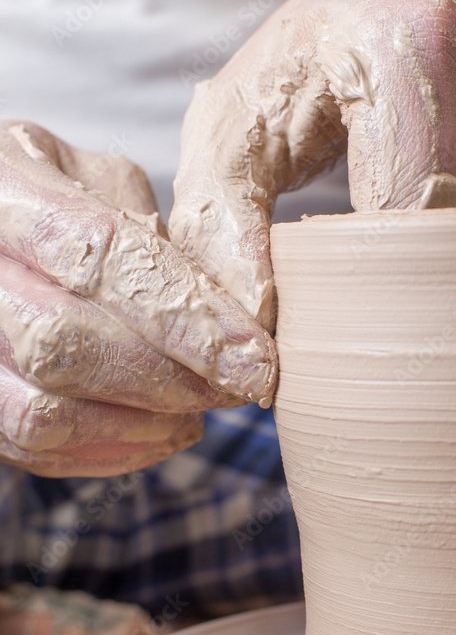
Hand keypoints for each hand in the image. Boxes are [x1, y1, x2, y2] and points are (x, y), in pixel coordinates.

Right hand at [0, 122, 275, 476]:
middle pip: (60, 342)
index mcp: (5, 182)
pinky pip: (29, 447)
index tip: (253, 359)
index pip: (97, 255)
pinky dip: (108, 452)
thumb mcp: (111, 182)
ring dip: (139, 424)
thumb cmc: (62, 198)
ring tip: (197, 412)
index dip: (185, 316)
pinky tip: (159, 431)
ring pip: (42, 410)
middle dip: (165, 378)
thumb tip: (236, 314)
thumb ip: (169, 236)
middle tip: (232, 388)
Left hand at [171, 0, 455, 328]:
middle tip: (396, 278)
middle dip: (436, 275)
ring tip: (442, 244)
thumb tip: (254, 351)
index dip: (384, 273)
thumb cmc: (305, 71)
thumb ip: (217, 230)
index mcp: (402, 39)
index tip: (356, 292)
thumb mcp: (231, 132)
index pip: (415, 203)